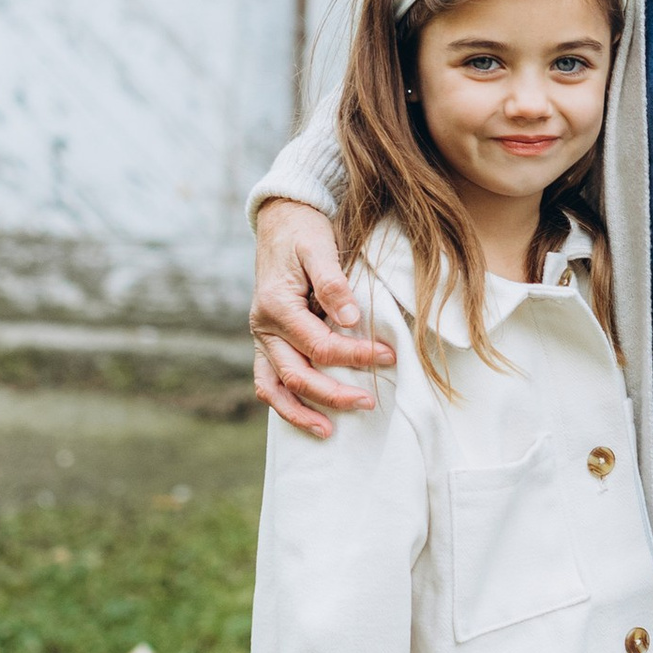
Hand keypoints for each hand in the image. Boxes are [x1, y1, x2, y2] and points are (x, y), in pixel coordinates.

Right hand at [253, 200, 395, 438]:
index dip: (356, 355)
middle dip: (333, 394)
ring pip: (274, 388)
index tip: (389, 356)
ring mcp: (262, 338)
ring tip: (329, 431)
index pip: (320, 345)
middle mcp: (263, 327)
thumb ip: (334, 284)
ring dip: (300, 412)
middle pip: (297, 374)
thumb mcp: (319, 248)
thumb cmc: (303, 234)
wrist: (281, 221)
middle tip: (368, 402)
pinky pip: (269, 382)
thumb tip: (352, 320)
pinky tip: (310, 416)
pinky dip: (286, 402)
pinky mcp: (267, 342)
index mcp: (276, 306)